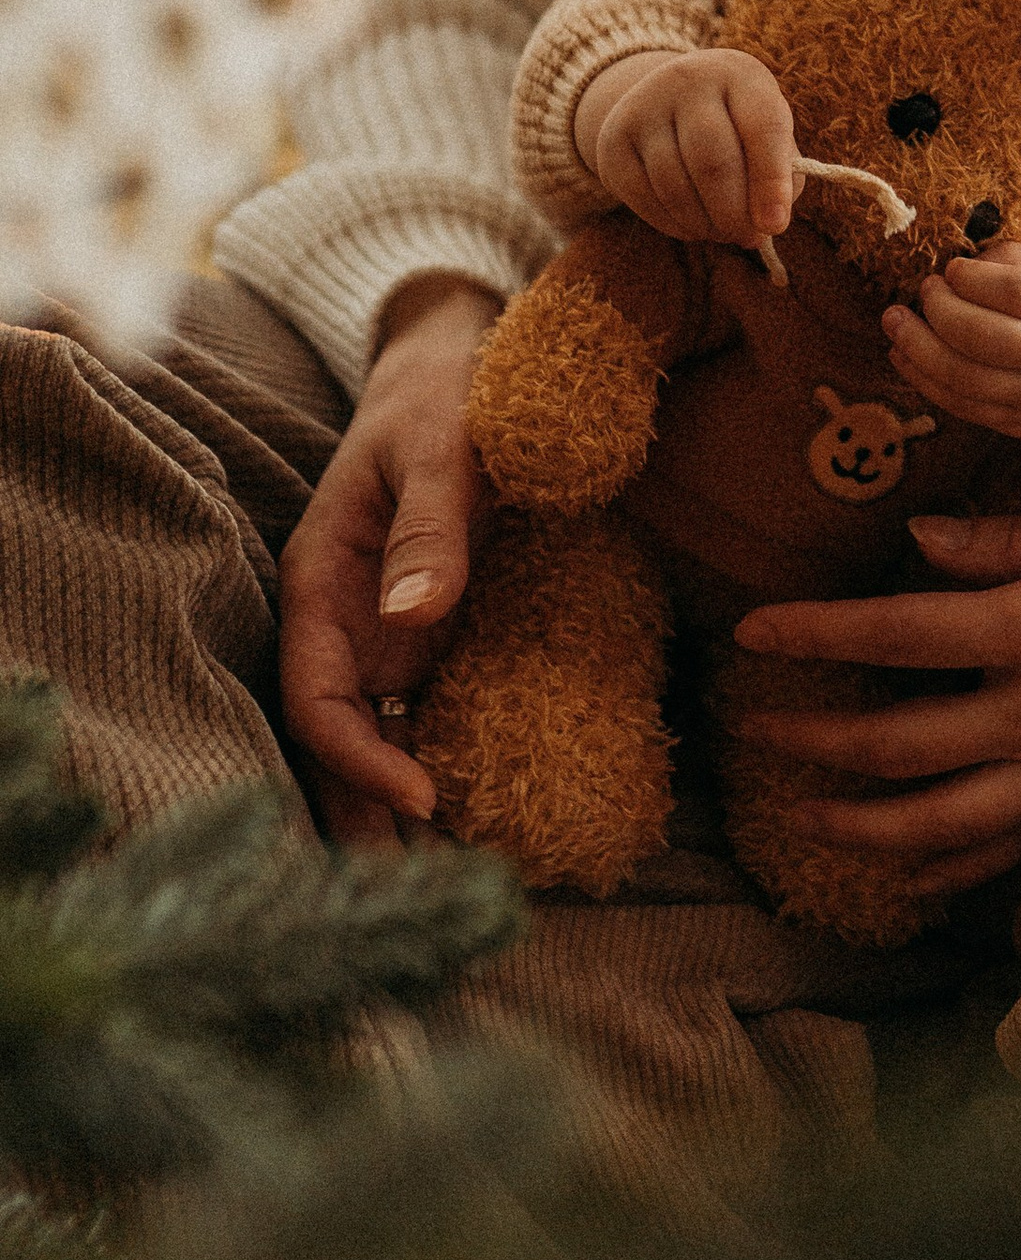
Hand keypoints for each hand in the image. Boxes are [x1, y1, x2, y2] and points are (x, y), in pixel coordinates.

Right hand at [277, 275, 500, 841]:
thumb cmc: (448, 391)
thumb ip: (432, 524)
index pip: (318, 695)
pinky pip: (417, 717)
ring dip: (391, 813)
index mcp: (322, 580)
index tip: (422, 799)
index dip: (357, 759)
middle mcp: (342, 621)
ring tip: (434, 889)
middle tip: (413, 900)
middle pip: (334, 740)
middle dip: (361, 820)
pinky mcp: (426, 637)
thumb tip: (413, 617)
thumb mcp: (442, 442)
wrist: (464, 359)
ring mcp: (382, 634)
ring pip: (372, 741)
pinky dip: (429, 769)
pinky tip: (462, 825)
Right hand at [576, 46, 797, 248]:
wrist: (672, 101)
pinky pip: (643, 197)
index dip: (771, 180)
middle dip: (734, 214)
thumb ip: (781, 181)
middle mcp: (689, 78)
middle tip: (746, 237)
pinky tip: (691, 225)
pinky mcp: (613, 138)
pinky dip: (672, 224)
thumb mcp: (770, 140)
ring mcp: (644, 105)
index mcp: (741, 74)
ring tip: (720, 231)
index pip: (762, 126)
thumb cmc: (739, 129)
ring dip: (703, 224)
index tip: (774, 225)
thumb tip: (759, 230)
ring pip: (674, 185)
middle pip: (713, 161)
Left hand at [730, 506, 1020, 892]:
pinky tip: (908, 874)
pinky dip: (952, 872)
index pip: (905, 632)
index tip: (753, 629)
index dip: (818, 633)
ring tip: (807, 811)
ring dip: (864, 822)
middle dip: (815, 739)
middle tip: (752, 726)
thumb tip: (920, 545)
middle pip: (903, 742)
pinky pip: (1015, 852)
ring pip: (946, 820)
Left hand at [884, 244, 1020, 449]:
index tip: (953, 268)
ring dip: (919, 349)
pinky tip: (904, 356)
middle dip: (940, 311)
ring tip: (894, 321)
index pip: (1019, 293)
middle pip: (985, 339)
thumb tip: (967, 262)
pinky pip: (964, 407)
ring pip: (966, 379)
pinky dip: (926, 381)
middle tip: (924, 290)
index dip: (974, 279)